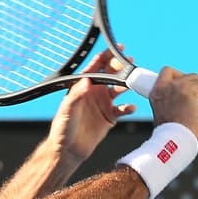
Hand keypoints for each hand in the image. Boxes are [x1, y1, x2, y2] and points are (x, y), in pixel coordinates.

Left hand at [48, 48, 136, 166]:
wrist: (68, 149)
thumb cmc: (63, 128)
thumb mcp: (67, 109)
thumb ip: (77, 95)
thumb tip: (87, 81)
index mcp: (82, 87)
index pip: (96, 67)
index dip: (106, 56)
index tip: (118, 49)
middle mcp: (94, 93)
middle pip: (111, 74)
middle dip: (121, 67)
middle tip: (131, 62)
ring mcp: (103, 104)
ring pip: (119, 89)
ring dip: (127, 84)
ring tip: (134, 82)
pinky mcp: (109, 117)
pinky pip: (123, 108)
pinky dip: (129, 107)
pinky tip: (131, 107)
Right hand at [148, 67, 197, 140]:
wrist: (174, 139)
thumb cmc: (170, 133)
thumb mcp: (163, 114)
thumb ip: (169, 105)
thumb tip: (181, 105)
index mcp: (156, 92)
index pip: (167, 71)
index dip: (179, 76)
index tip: (185, 88)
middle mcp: (165, 86)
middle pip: (187, 75)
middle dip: (196, 85)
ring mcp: (177, 86)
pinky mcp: (190, 90)